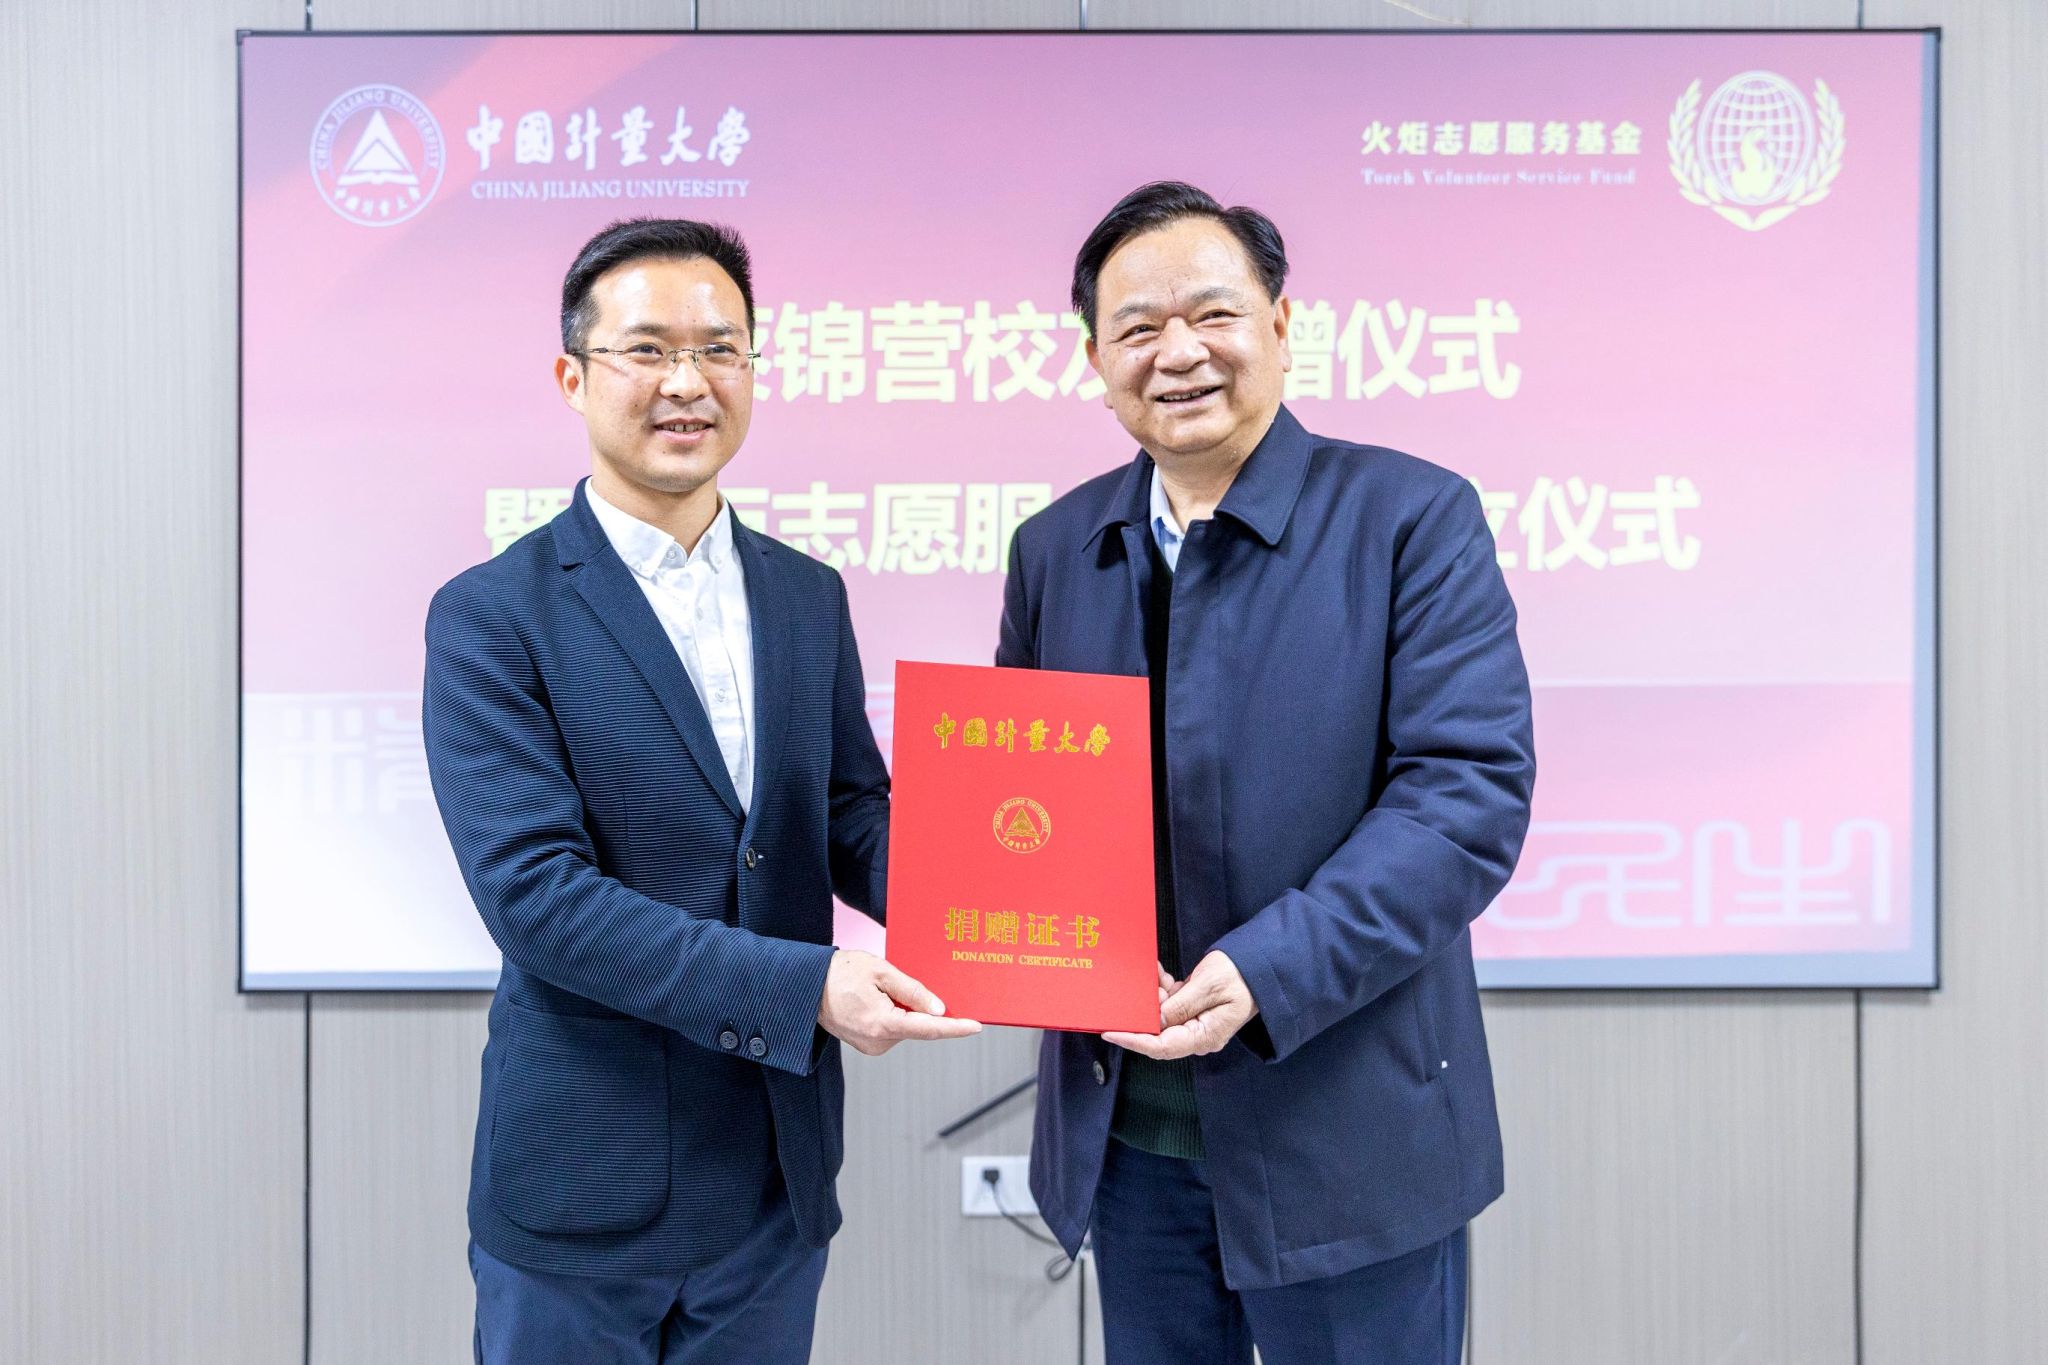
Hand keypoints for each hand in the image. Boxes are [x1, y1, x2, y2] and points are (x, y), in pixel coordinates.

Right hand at [817, 949, 981, 1055]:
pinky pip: (893, 1028)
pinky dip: (895, 1014)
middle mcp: (878, 1041)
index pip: (928, 1028)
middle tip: (904, 983)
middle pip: (918, 1026)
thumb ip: (912, 991)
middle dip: (923, 1007)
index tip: (976, 1026)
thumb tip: (939, 1009)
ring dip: (905, 1009)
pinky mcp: (868, 1044)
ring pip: (906, 1026)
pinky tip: (878, 997)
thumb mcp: (881, 971)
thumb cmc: (840, 973)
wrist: (805, 987)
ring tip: (881, 988)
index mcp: (882, 1023)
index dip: (955, 1027)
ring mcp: (872, 1046)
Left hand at [1103, 950, 1256, 1060]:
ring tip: (1155, 976)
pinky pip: (1171, 1006)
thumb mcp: (1208, 987)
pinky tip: (1161, 974)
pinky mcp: (1195, 1012)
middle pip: (1158, 1034)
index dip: (1134, 1041)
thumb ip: (1180, 1006)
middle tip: (1138, 989)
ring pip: (1162, 1017)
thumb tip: (1155, 1022)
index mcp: (1205, 1036)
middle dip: (1144, 1012)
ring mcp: (1197, 1025)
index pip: (1162, 1047)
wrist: (1260, 966)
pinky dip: (1163, 990)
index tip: (1111, 1033)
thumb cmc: (1240, 975)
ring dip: (1154, 997)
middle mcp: (1199, 1036)